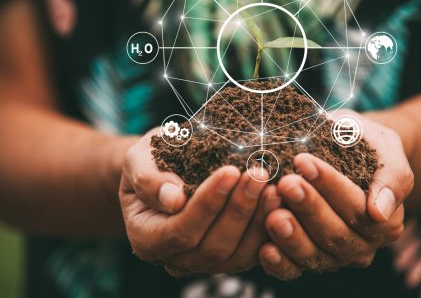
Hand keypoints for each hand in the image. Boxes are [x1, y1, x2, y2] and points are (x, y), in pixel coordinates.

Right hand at [119, 128, 280, 275]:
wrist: (165, 168)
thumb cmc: (151, 160)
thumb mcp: (140, 159)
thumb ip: (148, 178)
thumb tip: (173, 199)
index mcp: (147, 237)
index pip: (180, 230)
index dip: (207, 204)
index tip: (230, 171)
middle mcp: (175, 258)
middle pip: (212, 247)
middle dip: (239, 210)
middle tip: (258, 174)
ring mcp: (203, 261)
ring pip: (236, 256)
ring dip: (258, 221)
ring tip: (273, 187)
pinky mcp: (229, 255)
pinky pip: (252, 252)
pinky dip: (267, 229)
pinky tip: (279, 200)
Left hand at [259, 113, 413, 279]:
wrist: (344, 149)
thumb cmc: (366, 145)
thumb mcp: (386, 149)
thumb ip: (392, 178)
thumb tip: (379, 213)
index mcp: (386, 222)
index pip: (358, 209)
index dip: (331, 187)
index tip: (305, 163)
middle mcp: (361, 246)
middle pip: (335, 233)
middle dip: (308, 207)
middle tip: (286, 183)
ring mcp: (333, 257)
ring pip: (313, 254)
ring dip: (292, 235)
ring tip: (272, 213)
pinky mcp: (305, 262)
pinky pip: (293, 269)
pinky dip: (279, 262)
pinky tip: (265, 248)